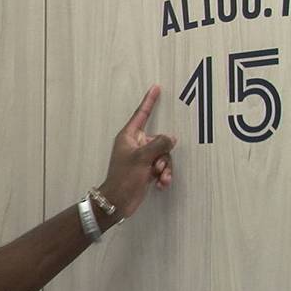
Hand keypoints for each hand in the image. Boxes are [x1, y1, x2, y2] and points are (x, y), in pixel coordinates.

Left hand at [100, 85, 176, 218]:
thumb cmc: (124, 178)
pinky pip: (162, 167)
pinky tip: (160, 184)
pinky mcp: (146, 170)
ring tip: (160, 177)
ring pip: (163, 155)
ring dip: (165, 168)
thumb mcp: (143, 158)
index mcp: (129, 136)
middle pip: (160, 140)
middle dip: (163, 155)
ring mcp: (142, 158)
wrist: (118, 202)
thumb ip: (159, 144)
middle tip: (157, 166)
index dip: (149, 101)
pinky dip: (163, 175)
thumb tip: (171, 138)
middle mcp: (136, 144)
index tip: (155, 88)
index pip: (142, 114)